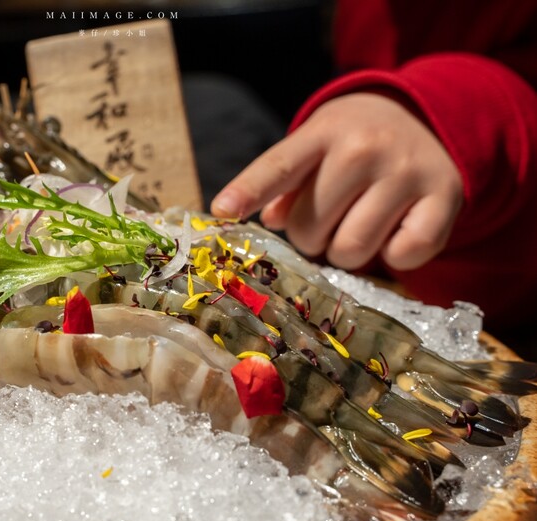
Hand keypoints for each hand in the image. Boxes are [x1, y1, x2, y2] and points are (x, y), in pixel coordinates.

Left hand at [210, 93, 462, 270]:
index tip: (222, 210)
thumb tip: (271, 220)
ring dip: (344, 252)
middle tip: (325, 221)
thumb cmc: (352, 143)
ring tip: (354, 227)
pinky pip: (403, 256)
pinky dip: (394, 256)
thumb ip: (284, 183)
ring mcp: (406, 171)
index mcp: (323, 133)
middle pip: (309, 228)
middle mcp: (365, 147)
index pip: (279, 166)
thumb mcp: (314, 148)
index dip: (248, 191)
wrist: (426, 118)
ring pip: (350, 251)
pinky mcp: (444, 197)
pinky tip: (394, 230)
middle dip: (309, 237)